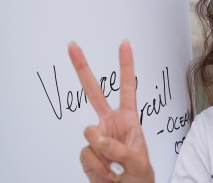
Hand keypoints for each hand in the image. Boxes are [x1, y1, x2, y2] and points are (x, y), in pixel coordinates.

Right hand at [69, 41, 154, 182]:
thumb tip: (95, 136)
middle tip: (72, 45)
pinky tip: (106, 173)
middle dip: (82, 68)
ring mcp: (96, 139)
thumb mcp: (138, 162)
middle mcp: (109, 124)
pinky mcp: (87, 154)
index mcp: (128, 119)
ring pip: (90, 138)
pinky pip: (85, 156)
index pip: (127, 88)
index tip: (124, 43)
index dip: (126, 66)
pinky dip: (97, 169)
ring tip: (116, 168)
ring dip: (104, 158)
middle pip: (93, 93)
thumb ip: (119, 149)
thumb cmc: (140, 177)